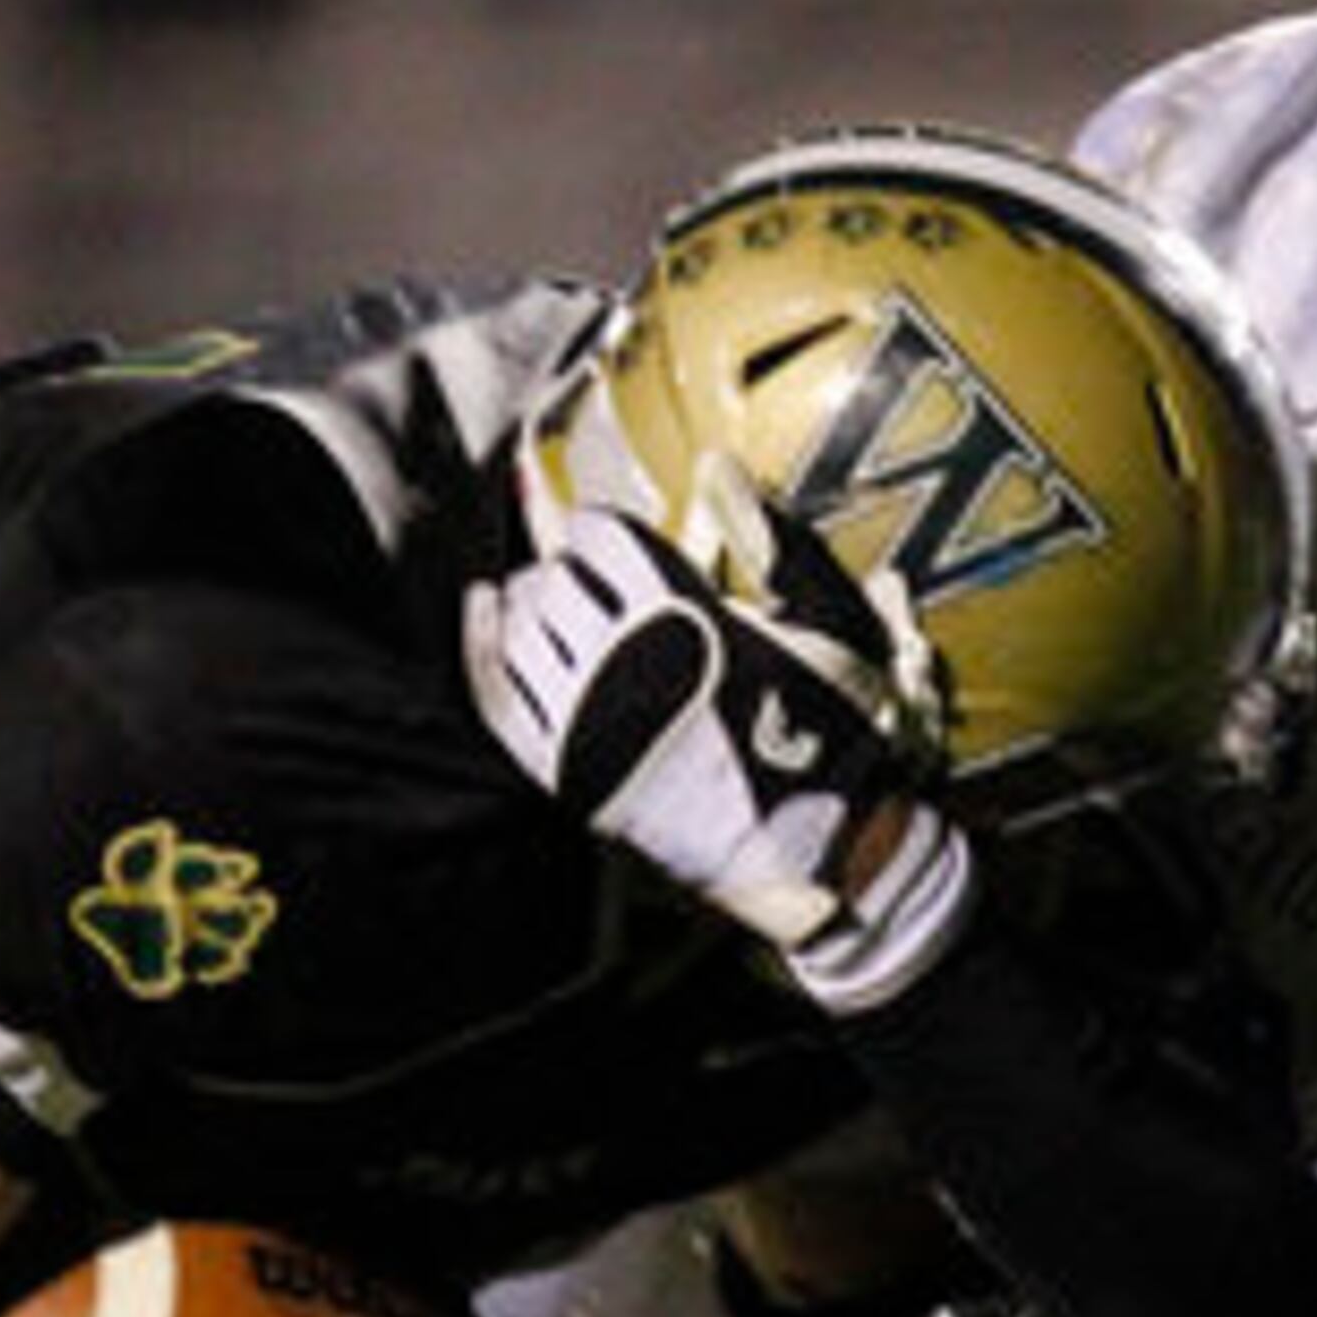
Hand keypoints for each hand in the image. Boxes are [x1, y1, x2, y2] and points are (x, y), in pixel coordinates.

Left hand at [463, 505, 969, 999]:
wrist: (822, 853)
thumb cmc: (834, 736)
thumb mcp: (826, 623)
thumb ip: (768, 538)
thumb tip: (716, 463)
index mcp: (685, 616)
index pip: (601, 535)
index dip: (601, 530)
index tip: (609, 537)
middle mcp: (625, 664)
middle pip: (554, 579)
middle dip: (567, 570)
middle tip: (588, 583)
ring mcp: (590, 725)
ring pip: (520, 630)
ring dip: (532, 606)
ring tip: (556, 608)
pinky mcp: (569, 777)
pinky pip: (497, 697)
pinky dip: (482, 645)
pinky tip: (483, 610)